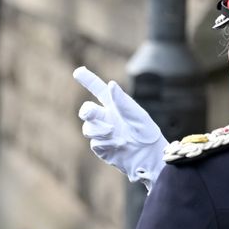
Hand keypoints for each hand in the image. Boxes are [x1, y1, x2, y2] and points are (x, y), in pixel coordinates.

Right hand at [74, 66, 167, 189]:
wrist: (150, 157)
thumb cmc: (147, 133)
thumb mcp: (138, 116)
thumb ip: (123, 101)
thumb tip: (111, 84)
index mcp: (115, 105)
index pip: (98, 89)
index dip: (88, 80)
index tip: (78, 71)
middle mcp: (106, 118)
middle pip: (87, 110)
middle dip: (86, 111)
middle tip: (90, 113)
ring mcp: (102, 133)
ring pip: (88, 128)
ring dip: (99, 129)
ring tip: (114, 133)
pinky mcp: (102, 148)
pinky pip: (95, 143)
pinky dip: (105, 143)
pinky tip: (118, 145)